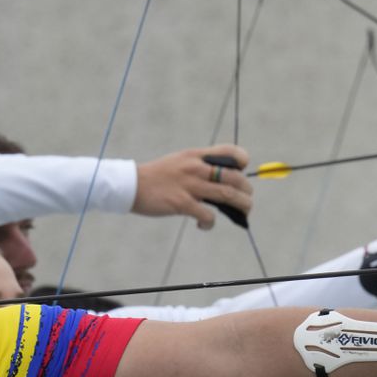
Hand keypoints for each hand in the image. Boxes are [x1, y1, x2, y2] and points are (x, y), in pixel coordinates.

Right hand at [132, 144, 253, 228]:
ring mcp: (189, 185)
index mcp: (196, 155)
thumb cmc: (158, 176)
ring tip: (242, 214)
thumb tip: (226, 181)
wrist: (130, 185)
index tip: (243, 171)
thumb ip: (201, 166)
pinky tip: (204, 224)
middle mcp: (195, 167)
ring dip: (242, 207)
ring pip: (228, 195)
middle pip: (235, 178)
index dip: (242, 160)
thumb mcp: (180, 161)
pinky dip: (210, 223)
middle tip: (246, 201)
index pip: (229, 151)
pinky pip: (207, 215)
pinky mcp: (182, 203)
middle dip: (247, 192)